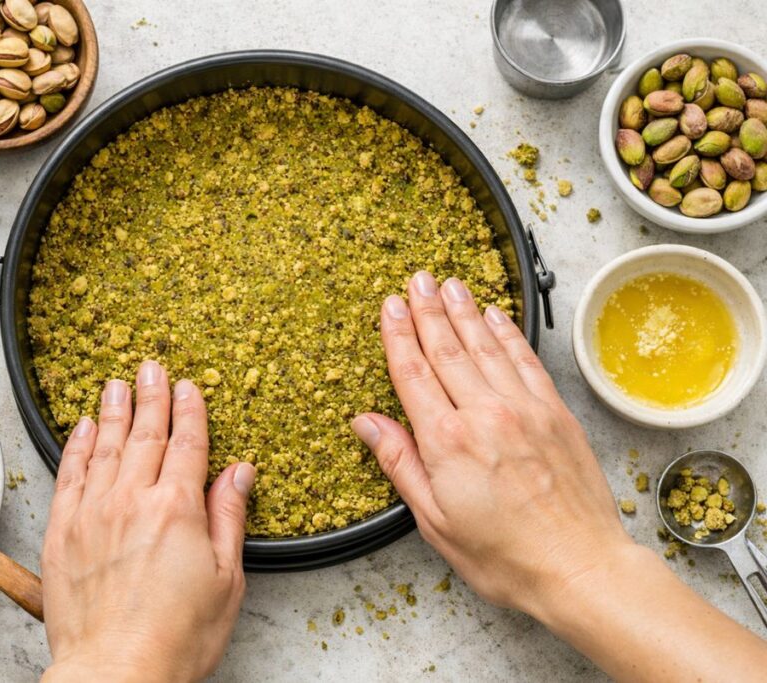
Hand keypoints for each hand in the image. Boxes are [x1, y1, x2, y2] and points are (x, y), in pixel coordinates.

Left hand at [41, 361, 255, 682]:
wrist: (116, 673)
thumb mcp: (226, 580)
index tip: (188, 386)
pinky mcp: (62, 532)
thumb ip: (228, 517)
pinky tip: (81, 427)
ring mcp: (92, 513)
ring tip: (116, 383)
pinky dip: (76, 447)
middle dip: (150, 396)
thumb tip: (239, 471)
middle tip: (150, 366)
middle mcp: (132, 500)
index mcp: (177, 509)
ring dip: (112, 410)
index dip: (189, 411)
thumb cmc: (176, 638)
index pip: (187, 444)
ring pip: (104, 446)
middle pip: (144, 435)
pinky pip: (69, 475)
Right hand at [352, 272, 766, 680]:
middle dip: (428, 310)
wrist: (579, 567)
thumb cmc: (505, 555)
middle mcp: (485, 414)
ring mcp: (524, 409)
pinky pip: (526, 361)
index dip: (399, 335)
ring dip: (465, 312)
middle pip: (448, 349)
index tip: (389, 307)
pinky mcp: (555, 413)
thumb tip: (368, 423)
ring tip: (449, 285)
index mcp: (447, 441)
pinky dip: (509, 335)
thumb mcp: (434, 520)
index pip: (414, 373)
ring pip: (486, 347)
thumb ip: (400, 464)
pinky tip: (496, 317)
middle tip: (416, 280)